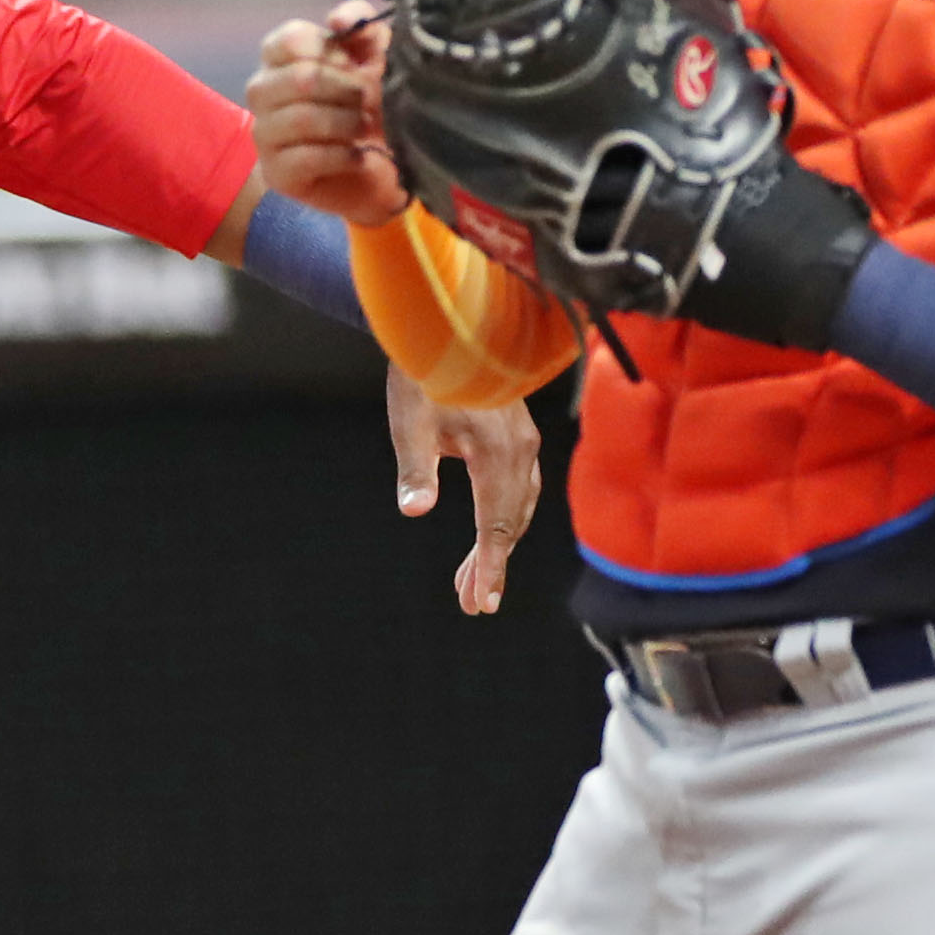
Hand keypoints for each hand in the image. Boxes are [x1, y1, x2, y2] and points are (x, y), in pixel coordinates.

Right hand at [249, 0, 413, 226]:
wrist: (378, 163)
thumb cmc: (367, 101)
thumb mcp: (374, 54)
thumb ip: (361, 25)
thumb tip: (337, 18)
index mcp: (278, 58)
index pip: (288, 40)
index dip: (330, 51)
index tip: (355, 64)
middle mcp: (261, 92)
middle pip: (300, 79)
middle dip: (347, 89)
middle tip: (368, 101)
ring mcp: (264, 134)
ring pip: (302, 119)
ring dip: (347, 123)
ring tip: (365, 128)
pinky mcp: (276, 173)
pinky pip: (306, 158)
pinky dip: (342, 156)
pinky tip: (357, 156)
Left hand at [386, 365, 540, 614]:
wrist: (447, 329)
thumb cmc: (424, 374)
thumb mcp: (410, 422)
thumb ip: (416, 468)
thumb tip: (414, 510)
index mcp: (500, 454)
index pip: (496, 526)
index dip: (489, 567)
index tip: (482, 602)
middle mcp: (521, 453)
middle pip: (510, 524)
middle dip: (492, 566)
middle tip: (475, 605)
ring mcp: (523, 445)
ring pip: (516, 509)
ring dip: (497, 547)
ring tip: (473, 583)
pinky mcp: (517, 438)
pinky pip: (516, 491)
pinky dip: (502, 520)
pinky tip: (487, 538)